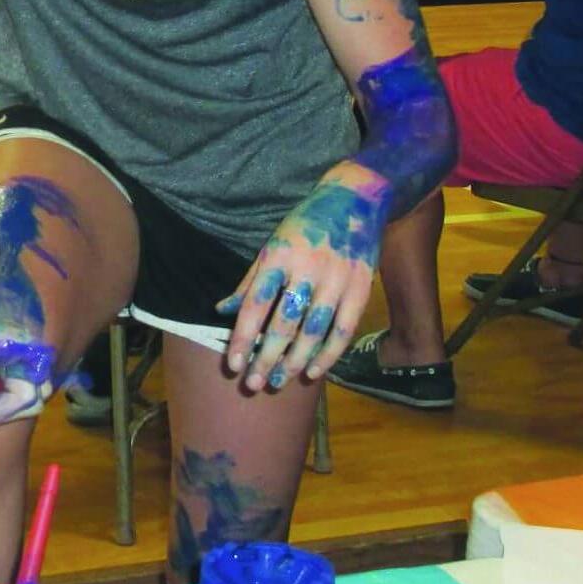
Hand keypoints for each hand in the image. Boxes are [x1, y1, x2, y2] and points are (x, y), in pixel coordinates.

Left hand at [217, 177, 386, 391]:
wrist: (354, 198)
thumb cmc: (305, 224)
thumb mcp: (271, 245)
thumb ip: (249, 281)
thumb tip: (222, 310)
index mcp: (279, 256)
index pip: (256, 304)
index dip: (244, 337)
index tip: (233, 364)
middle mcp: (307, 269)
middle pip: (284, 323)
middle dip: (267, 358)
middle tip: (253, 384)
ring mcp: (337, 279)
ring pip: (313, 331)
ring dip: (295, 362)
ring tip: (278, 381)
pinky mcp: (360, 288)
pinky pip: (343, 330)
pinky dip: (328, 355)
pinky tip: (313, 372)